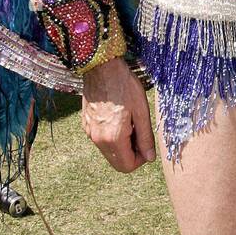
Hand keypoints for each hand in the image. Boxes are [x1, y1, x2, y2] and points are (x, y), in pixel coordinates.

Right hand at [81, 57, 155, 172]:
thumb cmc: (124, 86)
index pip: (127, 166)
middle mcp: (98, 140)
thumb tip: (150, 158)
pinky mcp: (86, 125)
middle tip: (140, 132)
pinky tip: (119, 118)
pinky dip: (112, 137)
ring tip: (130, 122)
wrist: (101, 67)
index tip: (146, 143)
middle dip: (131, 153)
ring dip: (122, 145)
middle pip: (117, 162)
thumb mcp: (141, 111)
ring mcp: (89, 133)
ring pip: (109, 152)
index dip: (141, 159)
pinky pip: (101, 140)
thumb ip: (145, 138)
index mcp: (113, 138)